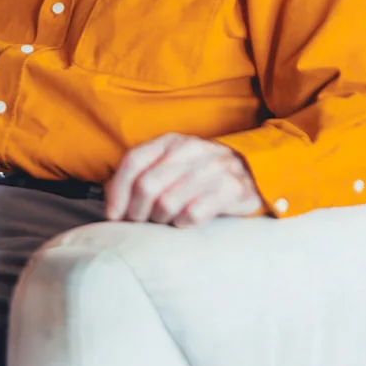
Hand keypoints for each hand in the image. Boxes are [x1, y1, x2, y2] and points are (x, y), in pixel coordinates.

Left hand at [103, 134, 262, 226]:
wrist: (254, 172)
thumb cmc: (200, 175)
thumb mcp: (171, 165)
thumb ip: (141, 175)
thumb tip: (111, 203)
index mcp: (171, 142)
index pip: (133, 162)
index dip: (116, 192)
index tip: (113, 216)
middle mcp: (190, 150)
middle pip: (147, 186)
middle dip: (137, 212)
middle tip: (141, 224)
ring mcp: (212, 168)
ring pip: (167, 203)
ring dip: (161, 220)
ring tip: (166, 221)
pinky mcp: (231, 190)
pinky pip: (193, 214)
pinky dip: (183, 224)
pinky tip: (186, 222)